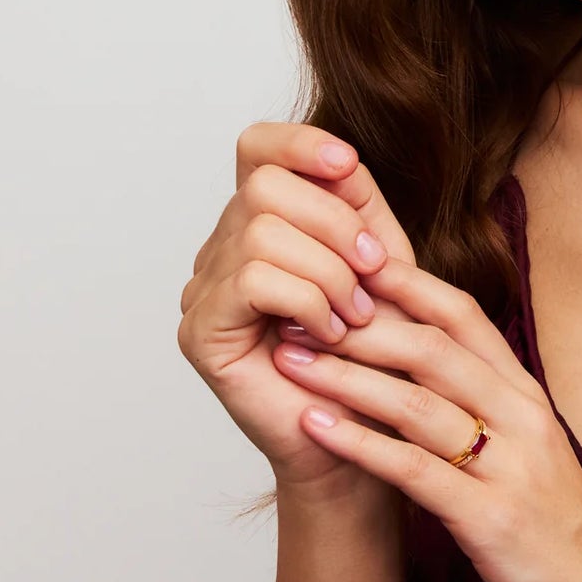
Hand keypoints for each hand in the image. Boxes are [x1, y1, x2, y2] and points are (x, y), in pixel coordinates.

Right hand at [176, 121, 422, 490]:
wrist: (364, 438)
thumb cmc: (374, 354)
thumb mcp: (380, 264)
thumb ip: (359, 206)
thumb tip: (341, 162)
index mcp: (263, 222)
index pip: (257, 148)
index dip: (300, 143)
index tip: (347, 166)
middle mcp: (223, 249)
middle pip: (264, 185)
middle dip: (334, 224)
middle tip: (372, 276)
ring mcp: (204, 290)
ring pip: (260, 231)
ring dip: (328, 272)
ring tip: (355, 318)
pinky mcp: (201, 332)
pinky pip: (252, 280)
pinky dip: (306, 299)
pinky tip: (329, 334)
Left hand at [271, 255, 581, 581]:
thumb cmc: (550, 518)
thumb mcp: (524, 441)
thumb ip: (479, 395)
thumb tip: (414, 351)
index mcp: (525, 393)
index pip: (462, 314)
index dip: (404, 282)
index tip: (345, 262)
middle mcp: (521, 417)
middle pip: (432, 349)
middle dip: (357, 325)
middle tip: (295, 311)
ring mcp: (508, 467)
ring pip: (416, 403)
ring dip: (344, 377)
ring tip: (290, 360)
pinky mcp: (489, 518)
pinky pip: (413, 470)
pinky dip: (358, 444)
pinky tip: (314, 428)